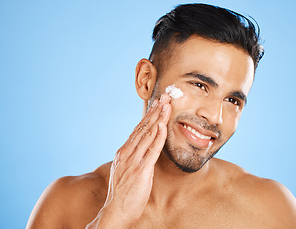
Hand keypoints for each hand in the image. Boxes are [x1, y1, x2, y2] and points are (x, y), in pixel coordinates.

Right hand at [86, 94, 171, 227]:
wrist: (115, 211)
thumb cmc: (122, 193)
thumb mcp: (125, 170)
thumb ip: (132, 158)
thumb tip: (142, 149)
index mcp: (123, 152)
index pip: (138, 129)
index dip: (149, 115)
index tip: (157, 103)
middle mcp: (126, 153)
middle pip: (143, 127)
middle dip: (155, 110)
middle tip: (165, 96)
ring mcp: (133, 160)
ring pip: (147, 135)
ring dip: (158, 118)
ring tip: (167, 105)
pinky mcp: (141, 170)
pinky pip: (151, 150)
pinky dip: (157, 137)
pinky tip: (162, 126)